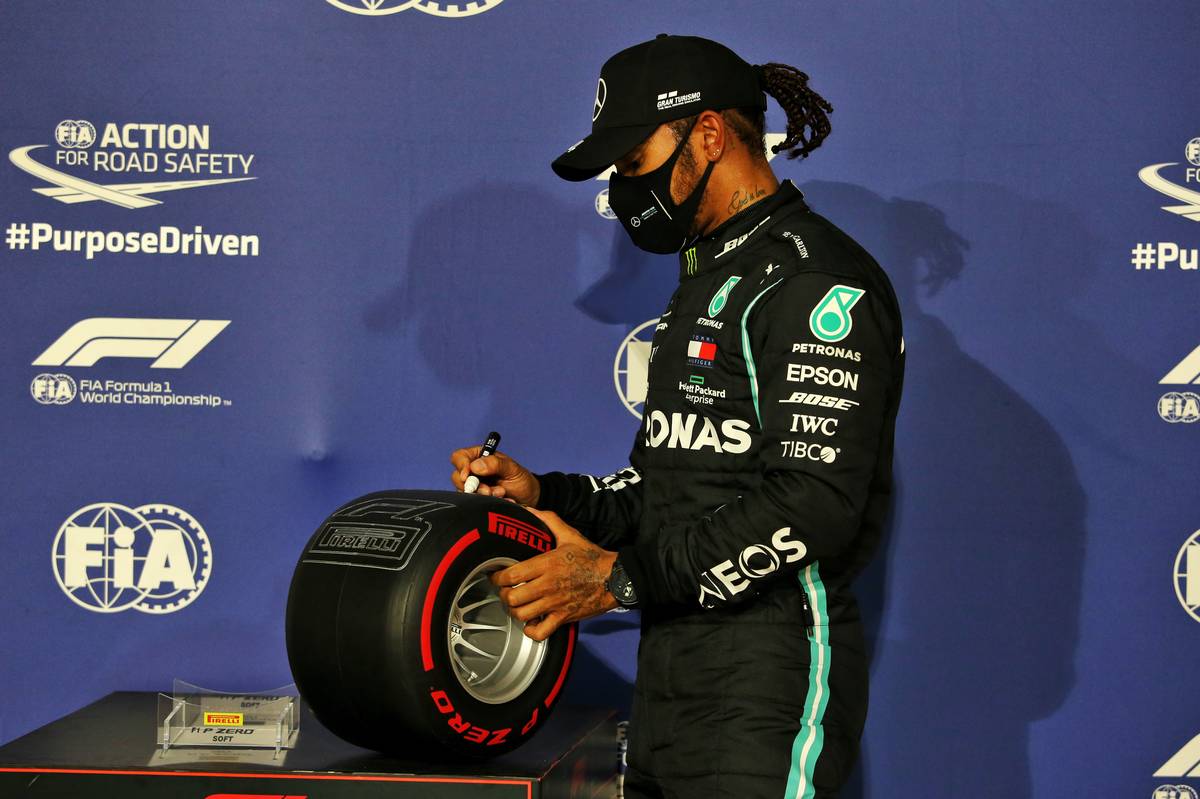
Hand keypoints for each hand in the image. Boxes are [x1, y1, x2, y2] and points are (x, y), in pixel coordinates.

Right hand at [449, 446, 540, 505]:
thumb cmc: (521, 479)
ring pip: (464, 492)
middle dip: (473, 486)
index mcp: (479, 457)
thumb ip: (495, 464)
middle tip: (489, 491)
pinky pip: (473, 503)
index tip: (468, 476)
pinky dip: (486, 504)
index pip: (459, 457)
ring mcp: (473, 487)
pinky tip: (502, 501)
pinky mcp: (476, 500)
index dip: (461, 466)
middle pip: (457, 477)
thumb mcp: (512, 469)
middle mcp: (473, 471)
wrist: (529, 499)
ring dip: (481, 495)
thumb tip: (474, 466)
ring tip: (501, 494)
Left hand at [491, 508, 617, 640]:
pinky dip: (531, 630)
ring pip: (522, 615)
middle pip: (512, 598)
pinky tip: (531, 621)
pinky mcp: (563, 618)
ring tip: (516, 604)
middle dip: (504, 595)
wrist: (615, 578)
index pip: (512, 575)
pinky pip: (540, 632)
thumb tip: (529, 510)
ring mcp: (555, 604)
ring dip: (515, 611)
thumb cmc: (592, 557)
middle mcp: (549, 586)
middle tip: (505, 590)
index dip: (498, 577)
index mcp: (547, 564)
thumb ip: (548, 520)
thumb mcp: (570, 535)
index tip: (497, 574)